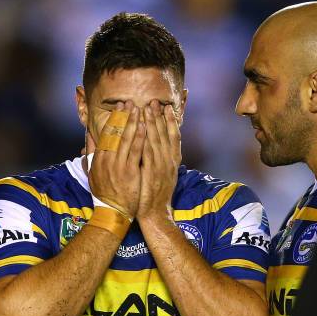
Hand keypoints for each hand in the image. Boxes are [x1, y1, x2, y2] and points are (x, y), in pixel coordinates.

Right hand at [89, 101, 144, 218]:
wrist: (112, 212)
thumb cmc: (104, 193)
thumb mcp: (92, 173)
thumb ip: (91, 153)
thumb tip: (88, 135)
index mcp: (98, 159)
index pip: (106, 134)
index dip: (113, 119)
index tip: (119, 108)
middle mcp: (107, 160)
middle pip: (116, 133)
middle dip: (124, 116)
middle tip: (130, 102)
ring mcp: (118, 166)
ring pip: (126, 139)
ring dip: (133, 122)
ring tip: (139, 109)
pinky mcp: (129, 172)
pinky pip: (135, 151)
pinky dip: (140, 138)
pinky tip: (145, 127)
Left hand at [137, 100, 181, 221]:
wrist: (155, 214)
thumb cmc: (154, 196)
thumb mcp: (162, 176)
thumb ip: (160, 162)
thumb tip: (156, 149)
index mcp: (172, 162)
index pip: (173, 137)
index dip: (170, 122)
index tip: (166, 108)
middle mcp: (169, 162)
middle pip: (165, 134)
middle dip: (160, 117)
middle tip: (155, 101)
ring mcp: (161, 167)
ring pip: (157, 139)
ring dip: (153, 122)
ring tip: (148, 108)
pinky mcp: (152, 172)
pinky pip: (148, 151)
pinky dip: (146, 138)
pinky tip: (142, 127)